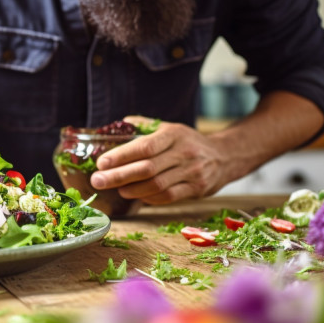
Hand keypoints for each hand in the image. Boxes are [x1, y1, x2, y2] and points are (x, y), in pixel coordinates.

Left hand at [89, 116, 227, 204]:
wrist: (225, 156)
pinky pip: (168, 197)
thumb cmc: (188, 142)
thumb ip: (144, 126)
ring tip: (117, 189)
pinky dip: (149, 198)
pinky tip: (136, 195)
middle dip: (118, 176)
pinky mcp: (197, 189)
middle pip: (146, 168)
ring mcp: (192, 172)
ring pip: (156, 185)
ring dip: (132, 189)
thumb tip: (119, 124)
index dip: (121, 156)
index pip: (144, 146)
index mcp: (173, 134)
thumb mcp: (170, 128)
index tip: (101, 163)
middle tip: (98, 181)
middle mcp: (184, 153)